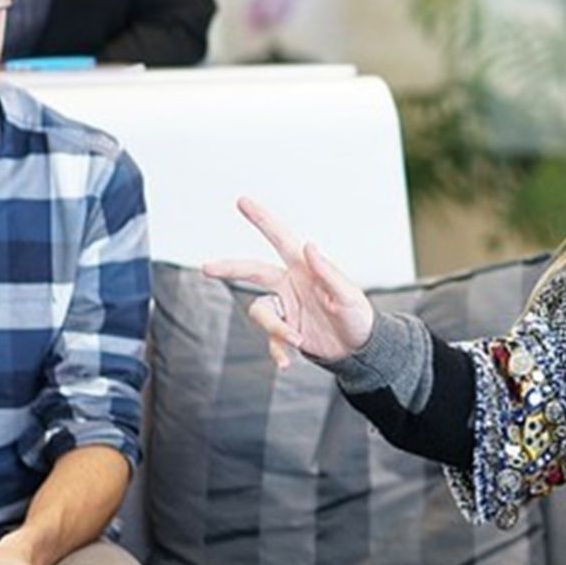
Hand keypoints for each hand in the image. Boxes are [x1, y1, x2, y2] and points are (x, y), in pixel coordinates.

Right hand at [203, 197, 375, 369]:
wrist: (358, 349)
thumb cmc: (358, 317)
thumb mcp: (348, 296)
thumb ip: (328, 273)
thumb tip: (309, 246)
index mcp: (304, 268)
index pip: (280, 238)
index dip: (262, 220)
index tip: (242, 201)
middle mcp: (290, 284)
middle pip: (252, 271)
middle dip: (230, 268)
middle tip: (207, 268)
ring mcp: (285, 308)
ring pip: (260, 312)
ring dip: (275, 328)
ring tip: (297, 340)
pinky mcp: (285, 331)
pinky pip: (270, 340)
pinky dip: (276, 351)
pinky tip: (286, 363)